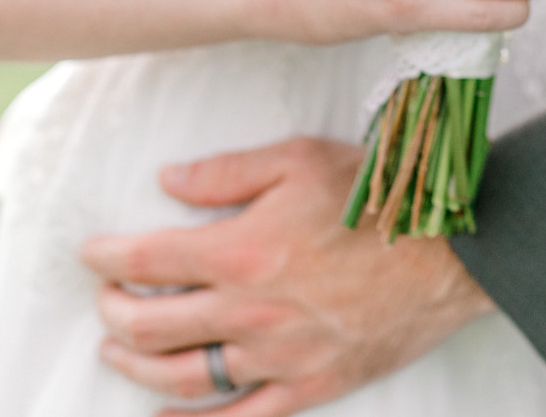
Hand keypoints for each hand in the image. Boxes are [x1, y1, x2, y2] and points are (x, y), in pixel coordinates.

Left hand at [81, 139, 493, 415]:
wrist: (453, 253)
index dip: (108, 258)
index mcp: (242, 250)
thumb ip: (227, 172)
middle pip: (151, 324)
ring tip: (118, 350)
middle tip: (105, 299)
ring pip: (183, 378)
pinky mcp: (308, 386)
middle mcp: (250, 311)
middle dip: (114, 311)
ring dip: (137, 366)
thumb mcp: (300, 158)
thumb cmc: (380, 197)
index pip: (148, 259)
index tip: (92, 254)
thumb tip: (168, 180)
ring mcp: (278, 357)